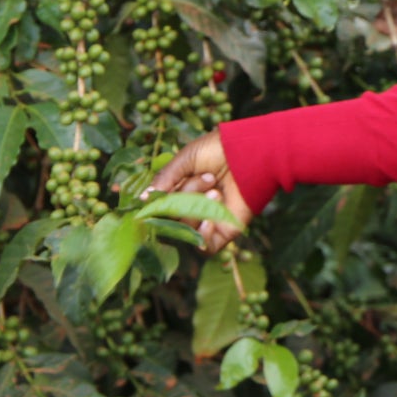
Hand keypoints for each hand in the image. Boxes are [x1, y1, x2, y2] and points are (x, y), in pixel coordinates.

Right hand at [144, 128, 252, 253]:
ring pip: (186, 229)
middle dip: (186, 197)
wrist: (253, 152)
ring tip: (217, 191)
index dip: (157, 204)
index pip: (159, 207)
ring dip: (198, 209)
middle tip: (210, 178)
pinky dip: (203, 235)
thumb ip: (164, 179)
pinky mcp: (225, 232)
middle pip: (171, 217)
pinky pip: (205, 247)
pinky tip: (209, 218)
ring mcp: (207, 220)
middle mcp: (192, 207)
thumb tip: (142, 199)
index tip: (157, 196)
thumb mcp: (185, 159)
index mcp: (180, 189)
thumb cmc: (220, 150)